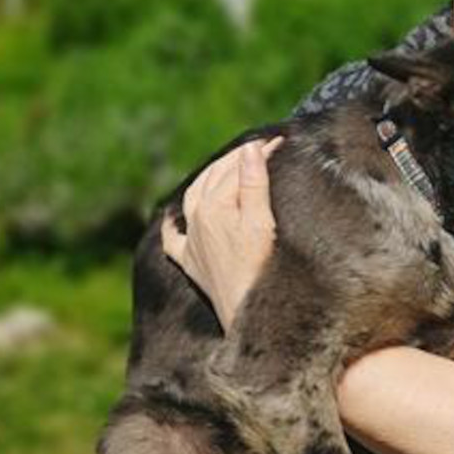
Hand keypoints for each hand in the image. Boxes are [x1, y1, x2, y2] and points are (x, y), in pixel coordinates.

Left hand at [162, 137, 282, 330]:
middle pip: (213, 178)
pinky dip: (172, 222)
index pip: (238, 168)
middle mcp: (195, 219)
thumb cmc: (259, 269)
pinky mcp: (189, 262)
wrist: (246, 312)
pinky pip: (172, 237)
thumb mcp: (261, 222)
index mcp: (213, 206)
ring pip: (192, 198)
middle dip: (236, 160)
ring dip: (209, 179)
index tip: (280, 140)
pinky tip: (172, 217)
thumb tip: (249, 149)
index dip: (260, 152)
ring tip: (227, 168)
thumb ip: (252, 183)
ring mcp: (189, 241)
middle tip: (262, 149)